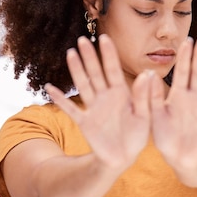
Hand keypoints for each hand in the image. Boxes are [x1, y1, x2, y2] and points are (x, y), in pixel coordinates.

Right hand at [45, 35, 151, 170]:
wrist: (123, 158)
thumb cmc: (137, 136)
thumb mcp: (144, 116)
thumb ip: (142, 96)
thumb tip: (147, 75)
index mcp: (121, 94)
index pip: (114, 70)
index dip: (109, 54)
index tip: (104, 37)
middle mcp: (105, 97)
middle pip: (96, 73)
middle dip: (90, 56)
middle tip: (82, 39)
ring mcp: (93, 108)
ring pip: (83, 85)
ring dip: (77, 70)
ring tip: (70, 54)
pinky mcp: (85, 122)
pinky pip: (70, 109)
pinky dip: (60, 99)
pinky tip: (49, 88)